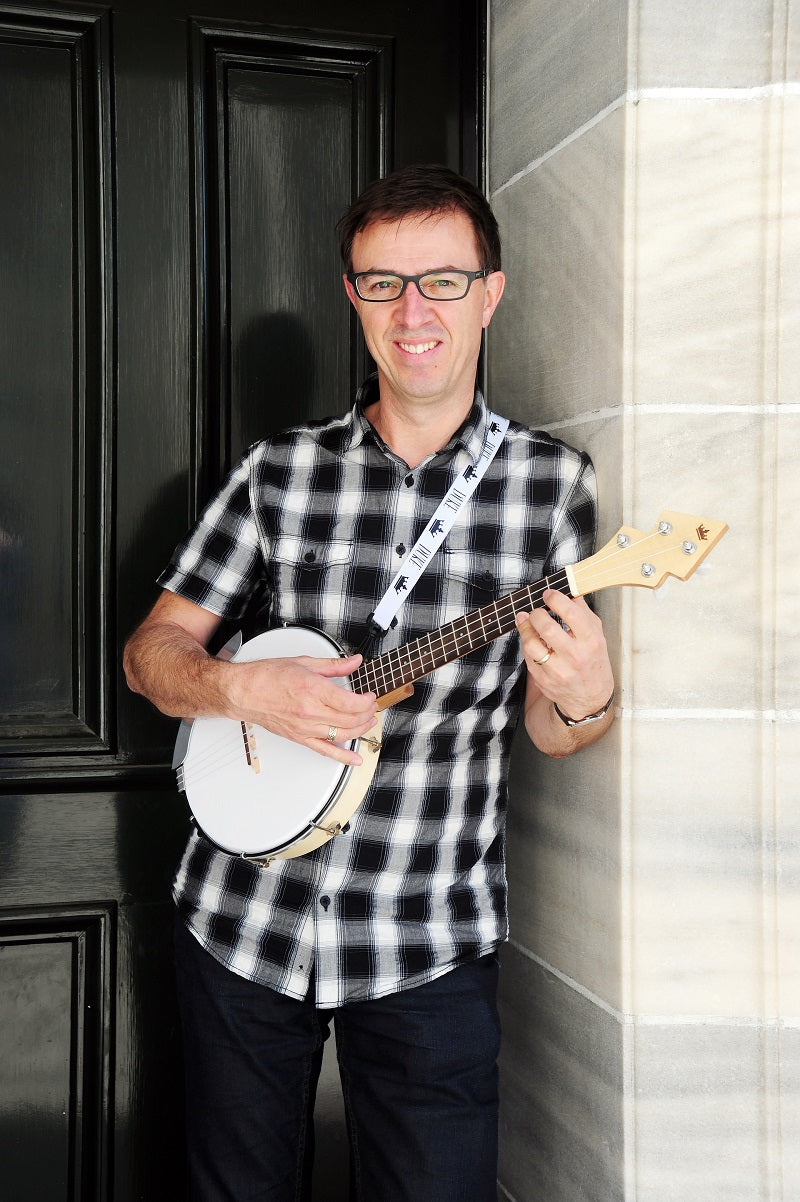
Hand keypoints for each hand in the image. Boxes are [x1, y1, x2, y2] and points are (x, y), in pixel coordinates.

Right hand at [225, 653, 377, 764]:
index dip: (366, 701)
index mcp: (313, 690)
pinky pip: (325, 751)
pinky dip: (343, 758)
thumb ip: (334, 665)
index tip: (369, 696)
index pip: (351, 702)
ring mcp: (305, 728)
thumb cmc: (266, 677)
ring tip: (367, 722)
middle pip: (351, 719)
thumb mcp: (304, 663)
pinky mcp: (299, 738)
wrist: (243, 692)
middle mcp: (310, 712)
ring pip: (343, 735)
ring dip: (361, 730)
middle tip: (370, 707)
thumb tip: (354, 662)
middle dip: (367, 714)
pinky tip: (355, 760)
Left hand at [515, 590, 613, 722]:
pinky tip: (531, 639)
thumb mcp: (596, 635)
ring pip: (531, 643)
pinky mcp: (544, 680)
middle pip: (547, 627)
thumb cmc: (593, 661)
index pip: (571, 613)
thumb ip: (582, 612)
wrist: (590, 698)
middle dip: (537, 613)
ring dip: (525, 628)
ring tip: (526, 621)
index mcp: (591, 641)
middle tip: (537, 610)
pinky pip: (527, 657)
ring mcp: (558, 671)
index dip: (555, 599)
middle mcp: (575, 657)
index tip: (548, 594)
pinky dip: (527, 644)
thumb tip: (569, 589)